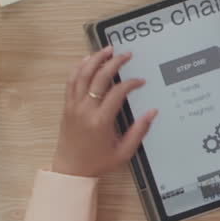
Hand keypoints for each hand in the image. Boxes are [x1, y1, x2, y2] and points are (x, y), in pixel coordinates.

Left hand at [52, 48, 157, 177]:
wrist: (70, 171)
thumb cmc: (98, 162)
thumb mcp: (124, 152)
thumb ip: (139, 131)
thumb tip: (153, 112)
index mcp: (101, 121)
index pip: (117, 92)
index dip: (131, 83)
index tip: (140, 81)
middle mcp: (85, 110)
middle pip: (99, 77)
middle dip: (114, 63)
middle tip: (125, 54)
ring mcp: (73, 106)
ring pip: (82, 75)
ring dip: (95, 59)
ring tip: (107, 49)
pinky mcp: (67, 106)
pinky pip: (71, 81)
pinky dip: (79, 68)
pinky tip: (87, 60)